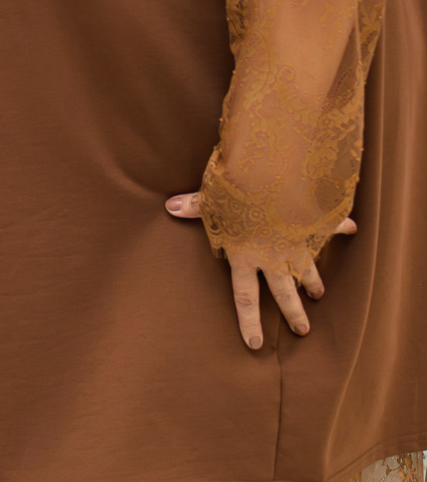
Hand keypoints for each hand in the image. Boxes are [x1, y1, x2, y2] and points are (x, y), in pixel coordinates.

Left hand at [166, 189, 356, 349]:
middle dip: (293, 313)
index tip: (255, 344)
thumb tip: (170, 207)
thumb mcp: (211, 200)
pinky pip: (329, 230)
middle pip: (283, 292)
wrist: (274, 177)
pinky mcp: (313, 227)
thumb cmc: (237, 190)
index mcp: (244, 255)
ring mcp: (296, 244)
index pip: (244, 297)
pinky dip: (341, 228)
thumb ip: (194, 207)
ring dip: (314, 282)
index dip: (248, 321)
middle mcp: (273, 257)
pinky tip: (352, 229)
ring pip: (308, 270)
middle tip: (302, 330)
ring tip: (319, 295)